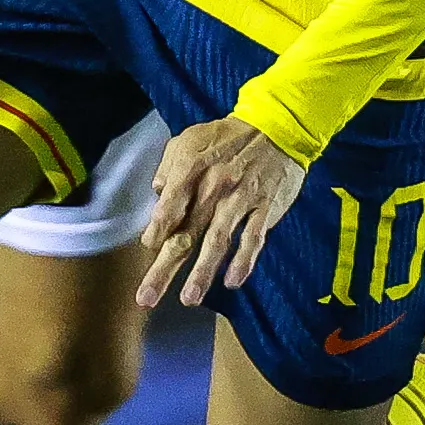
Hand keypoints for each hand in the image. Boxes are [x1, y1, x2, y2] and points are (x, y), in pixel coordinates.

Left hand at [133, 116, 310, 311]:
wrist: (277, 125)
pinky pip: (253, 237)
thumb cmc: (227, 136)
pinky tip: (232, 282)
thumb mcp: (189, 139)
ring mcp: (240, 199)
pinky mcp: (265, 208)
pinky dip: (244, 261)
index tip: (150, 247)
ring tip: (190, 298)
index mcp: (191, 170)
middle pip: (185, 235)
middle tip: (147, 298)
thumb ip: (169, 167)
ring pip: (218, 241)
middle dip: (164, 269)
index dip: (156, 231)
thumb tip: (157, 193)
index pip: (166, 209)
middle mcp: (213, 188)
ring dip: (202, 272)